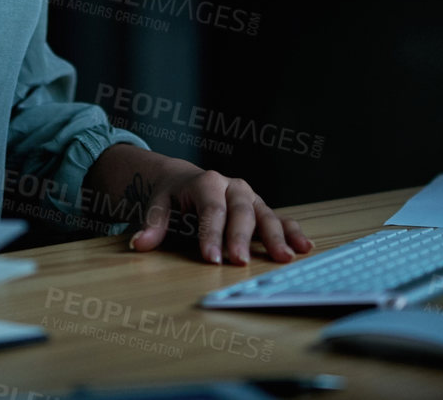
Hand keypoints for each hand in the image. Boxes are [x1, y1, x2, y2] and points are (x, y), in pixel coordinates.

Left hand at [92, 147, 313, 264]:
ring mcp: (250, 197)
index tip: (211, 258)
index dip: (212, 234)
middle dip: (241, 237)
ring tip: (284, 257)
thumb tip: (139, 243)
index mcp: (207, 181)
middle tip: (240, 262)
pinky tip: (303, 247)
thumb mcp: (157, 203)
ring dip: (276, 236)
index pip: (211, 210)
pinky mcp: (261, 209)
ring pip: (265, 214)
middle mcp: (233, 186)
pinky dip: (292, 232)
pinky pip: (280, 219)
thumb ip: (153, 223)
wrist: (184, 179)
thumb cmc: (172, 194)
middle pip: (241, 212)